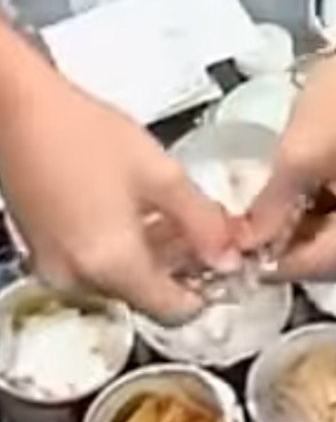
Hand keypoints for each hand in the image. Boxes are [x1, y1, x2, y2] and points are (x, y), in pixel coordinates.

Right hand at [0, 79, 235, 323]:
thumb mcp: (162, 176)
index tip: (224, 264)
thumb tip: (230, 258)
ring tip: (178, 210)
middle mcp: (77, 277)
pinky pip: (97, 262)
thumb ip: (203, 223)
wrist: (17, 109)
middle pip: (148, 293)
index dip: (208, 291)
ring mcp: (55, 266)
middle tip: (208, 227)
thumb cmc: (82, 134)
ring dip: (156, 254)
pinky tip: (141, 209)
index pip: (172, 311)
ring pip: (124, 278)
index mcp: (111, 265)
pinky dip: (125, 246)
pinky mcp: (44, 250)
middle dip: (183, 265)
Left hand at [242, 52, 335, 279]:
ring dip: (327, 241)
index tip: (241, 261)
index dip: (280, 267)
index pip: (326, 264)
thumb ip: (272, 208)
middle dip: (304, 255)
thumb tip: (245, 245)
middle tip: (259, 241)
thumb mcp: (300, 151)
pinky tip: (322, 203)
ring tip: (286, 219)